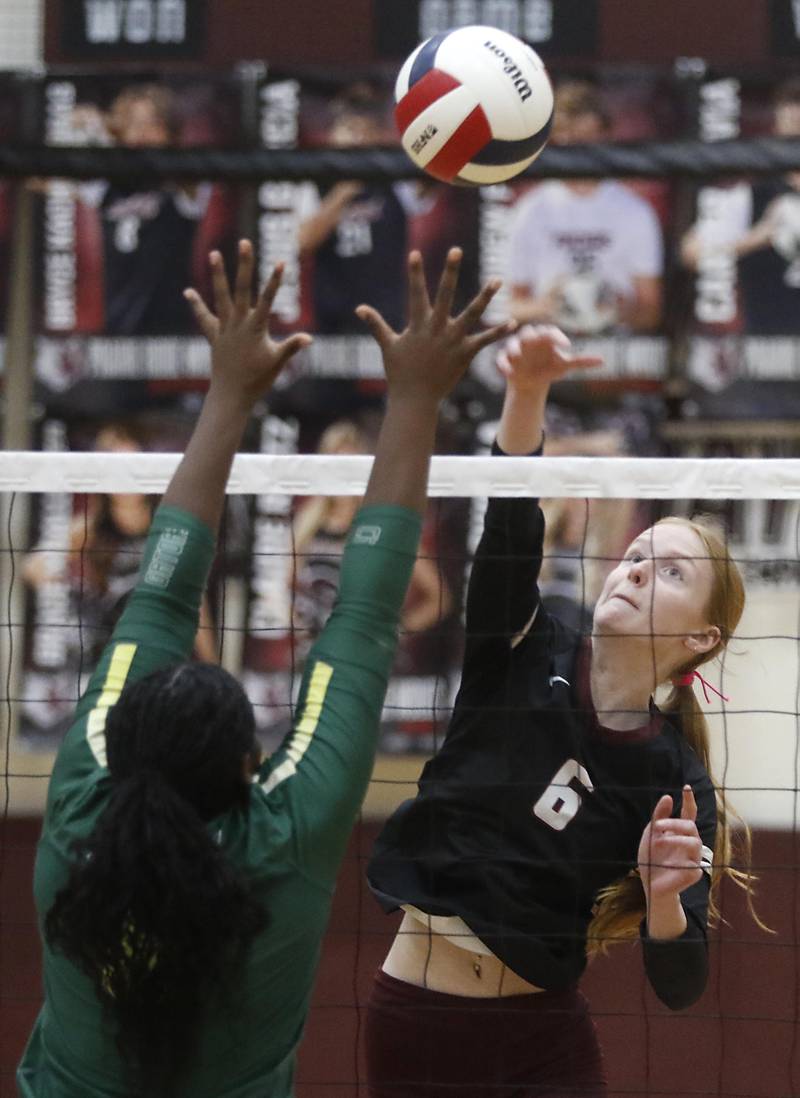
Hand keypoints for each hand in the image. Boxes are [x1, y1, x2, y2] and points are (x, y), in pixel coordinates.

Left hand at [184, 239, 311, 407]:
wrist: (231, 395)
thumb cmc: (258, 380)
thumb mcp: (277, 363)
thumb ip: (292, 347)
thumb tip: (309, 338)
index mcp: (255, 328)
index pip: (268, 299)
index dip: (275, 280)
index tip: (282, 261)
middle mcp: (238, 324)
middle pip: (241, 288)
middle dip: (244, 265)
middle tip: (245, 242)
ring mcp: (224, 328)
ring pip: (220, 296)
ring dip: (218, 274)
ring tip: (214, 253)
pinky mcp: (214, 336)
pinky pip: (204, 318)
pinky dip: (196, 305)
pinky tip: (188, 291)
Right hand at [356, 248, 514, 403]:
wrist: (415, 400)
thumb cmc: (400, 373)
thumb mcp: (388, 346)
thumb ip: (376, 325)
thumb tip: (359, 309)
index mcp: (418, 325)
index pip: (415, 293)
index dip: (414, 274)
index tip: (415, 254)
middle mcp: (437, 329)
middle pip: (445, 295)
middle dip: (449, 272)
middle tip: (456, 250)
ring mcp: (452, 340)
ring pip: (472, 313)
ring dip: (485, 297)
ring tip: (498, 280)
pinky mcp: (465, 354)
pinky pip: (484, 340)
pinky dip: (498, 332)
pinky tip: (513, 322)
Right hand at [496, 324, 603, 393]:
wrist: (532, 383)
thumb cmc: (549, 369)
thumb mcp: (565, 366)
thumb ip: (581, 362)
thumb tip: (603, 361)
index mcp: (545, 338)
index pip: (551, 332)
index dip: (558, 337)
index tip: (567, 346)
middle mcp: (530, 340)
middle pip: (528, 332)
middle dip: (530, 336)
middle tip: (534, 340)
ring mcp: (516, 348)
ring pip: (512, 343)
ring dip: (514, 348)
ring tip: (518, 356)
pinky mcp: (505, 359)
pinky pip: (501, 358)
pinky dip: (503, 364)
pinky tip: (507, 372)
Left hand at [638, 786, 703, 903]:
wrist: (650, 884)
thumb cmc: (651, 858)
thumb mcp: (650, 834)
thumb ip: (659, 817)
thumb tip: (667, 797)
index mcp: (680, 833)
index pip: (689, 814)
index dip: (689, 800)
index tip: (686, 787)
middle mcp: (690, 843)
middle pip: (691, 826)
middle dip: (674, 823)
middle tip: (658, 826)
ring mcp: (694, 858)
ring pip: (695, 842)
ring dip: (675, 839)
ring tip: (659, 842)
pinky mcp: (694, 873)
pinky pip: (692, 864)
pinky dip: (676, 862)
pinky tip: (667, 864)